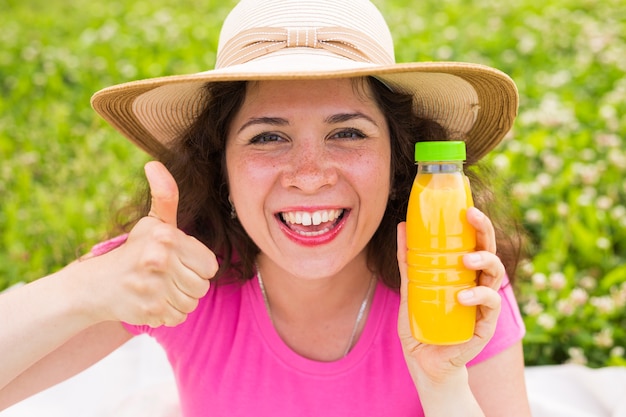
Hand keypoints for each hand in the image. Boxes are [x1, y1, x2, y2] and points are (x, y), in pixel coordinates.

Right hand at [87, 161, 216, 326]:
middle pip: (202, 286)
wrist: (95, 285)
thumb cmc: (134, 251)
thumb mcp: (152, 222)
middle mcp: (160, 261)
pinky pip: (179, 317)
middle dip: (188, 282)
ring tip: (159, 287)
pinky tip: (153, 300)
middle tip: (166, 275)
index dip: (197, 264)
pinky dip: (169, 313)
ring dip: (179, 298)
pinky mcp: (149, 311)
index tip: (178, 260)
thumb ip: (165, 195)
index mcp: (167, 237)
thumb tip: (154, 164)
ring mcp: (153, 287)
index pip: (210, 265)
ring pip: (192, 303)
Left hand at [396, 206, 503, 384]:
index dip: (477, 224)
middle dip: (485, 231)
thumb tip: (401, 226)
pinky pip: (490, 306)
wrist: (424, 362)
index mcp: (465, 273)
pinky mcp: (484, 325)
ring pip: (495, 276)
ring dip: (484, 262)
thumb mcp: (411, 288)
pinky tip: (463, 295)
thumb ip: (408, 261)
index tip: (467, 207)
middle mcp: (478, 284)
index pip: (476, 243)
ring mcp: (484, 304)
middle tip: (472, 217)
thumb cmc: (422, 324)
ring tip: (465, 260)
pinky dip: (479, 296)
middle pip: (490, 252)